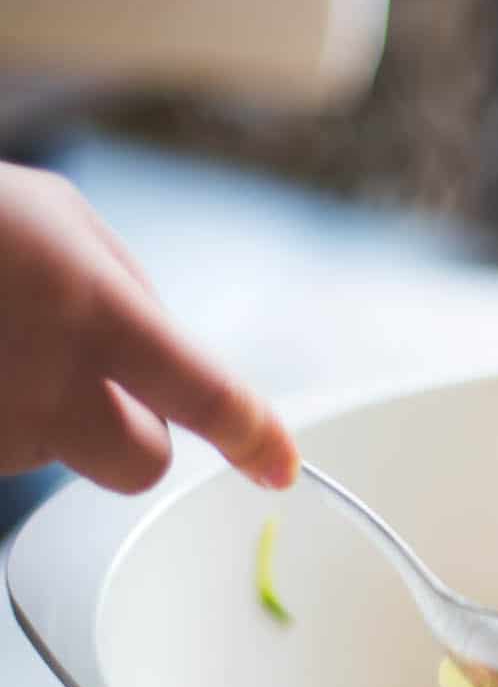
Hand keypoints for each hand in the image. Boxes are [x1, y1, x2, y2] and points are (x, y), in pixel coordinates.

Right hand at [0, 164, 297, 495]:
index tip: (280, 468)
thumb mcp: (63, 218)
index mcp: (96, 313)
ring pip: (61, 454)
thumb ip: (129, 292)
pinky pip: (3, 451)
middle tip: (104, 383)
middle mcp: (46, 384)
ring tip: (1, 336)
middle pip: (141, 465)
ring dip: (48, 414)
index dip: (254, 438)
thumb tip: (165, 362)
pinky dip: (0, 415)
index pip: (205, 396)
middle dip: (135, 435)